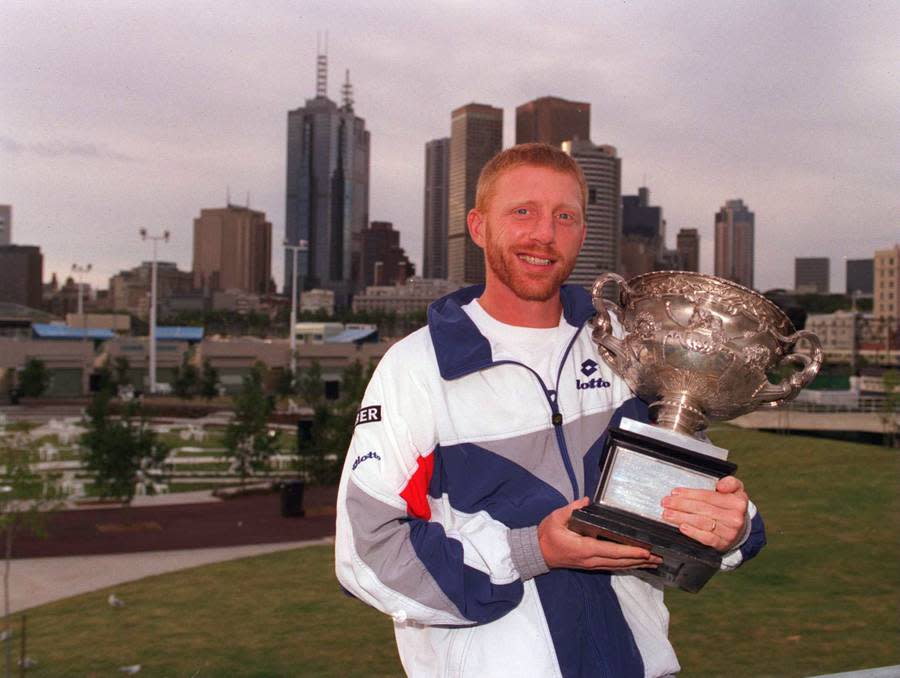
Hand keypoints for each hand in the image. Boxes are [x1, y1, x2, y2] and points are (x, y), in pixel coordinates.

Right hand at [538, 498, 662, 570]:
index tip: (645, 551)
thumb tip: (585, 501)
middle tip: (659, 557)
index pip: (610, 550)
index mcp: (583, 548)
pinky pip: (614, 566)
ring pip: (619, 566)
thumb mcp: (556, 518)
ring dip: (637, 564)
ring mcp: (592, 564)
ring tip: (655, 562)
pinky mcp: (593, 565)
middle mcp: (590, 559)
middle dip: (640, 560)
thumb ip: (571, 509)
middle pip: (619, 561)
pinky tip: (638, 564)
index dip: (629, 551)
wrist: (539, 552)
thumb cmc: (548, 534)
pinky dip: (628, 565)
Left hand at [661, 476, 748, 551]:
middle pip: (702, 509)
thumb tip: (720, 485)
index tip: (675, 492)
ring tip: (668, 514)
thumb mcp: (737, 490)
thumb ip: (730, 483)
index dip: (690, 494)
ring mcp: (729, 532)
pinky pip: (706, 538)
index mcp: (738, 502)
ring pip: (702, 523)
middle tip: (666, 502)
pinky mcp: (723, 544)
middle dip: (681, 505)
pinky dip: (693, 533)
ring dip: (682, 518)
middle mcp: (734, 517)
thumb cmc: (732, 507)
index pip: (709, 496)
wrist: (741, 529)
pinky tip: (682, 527)